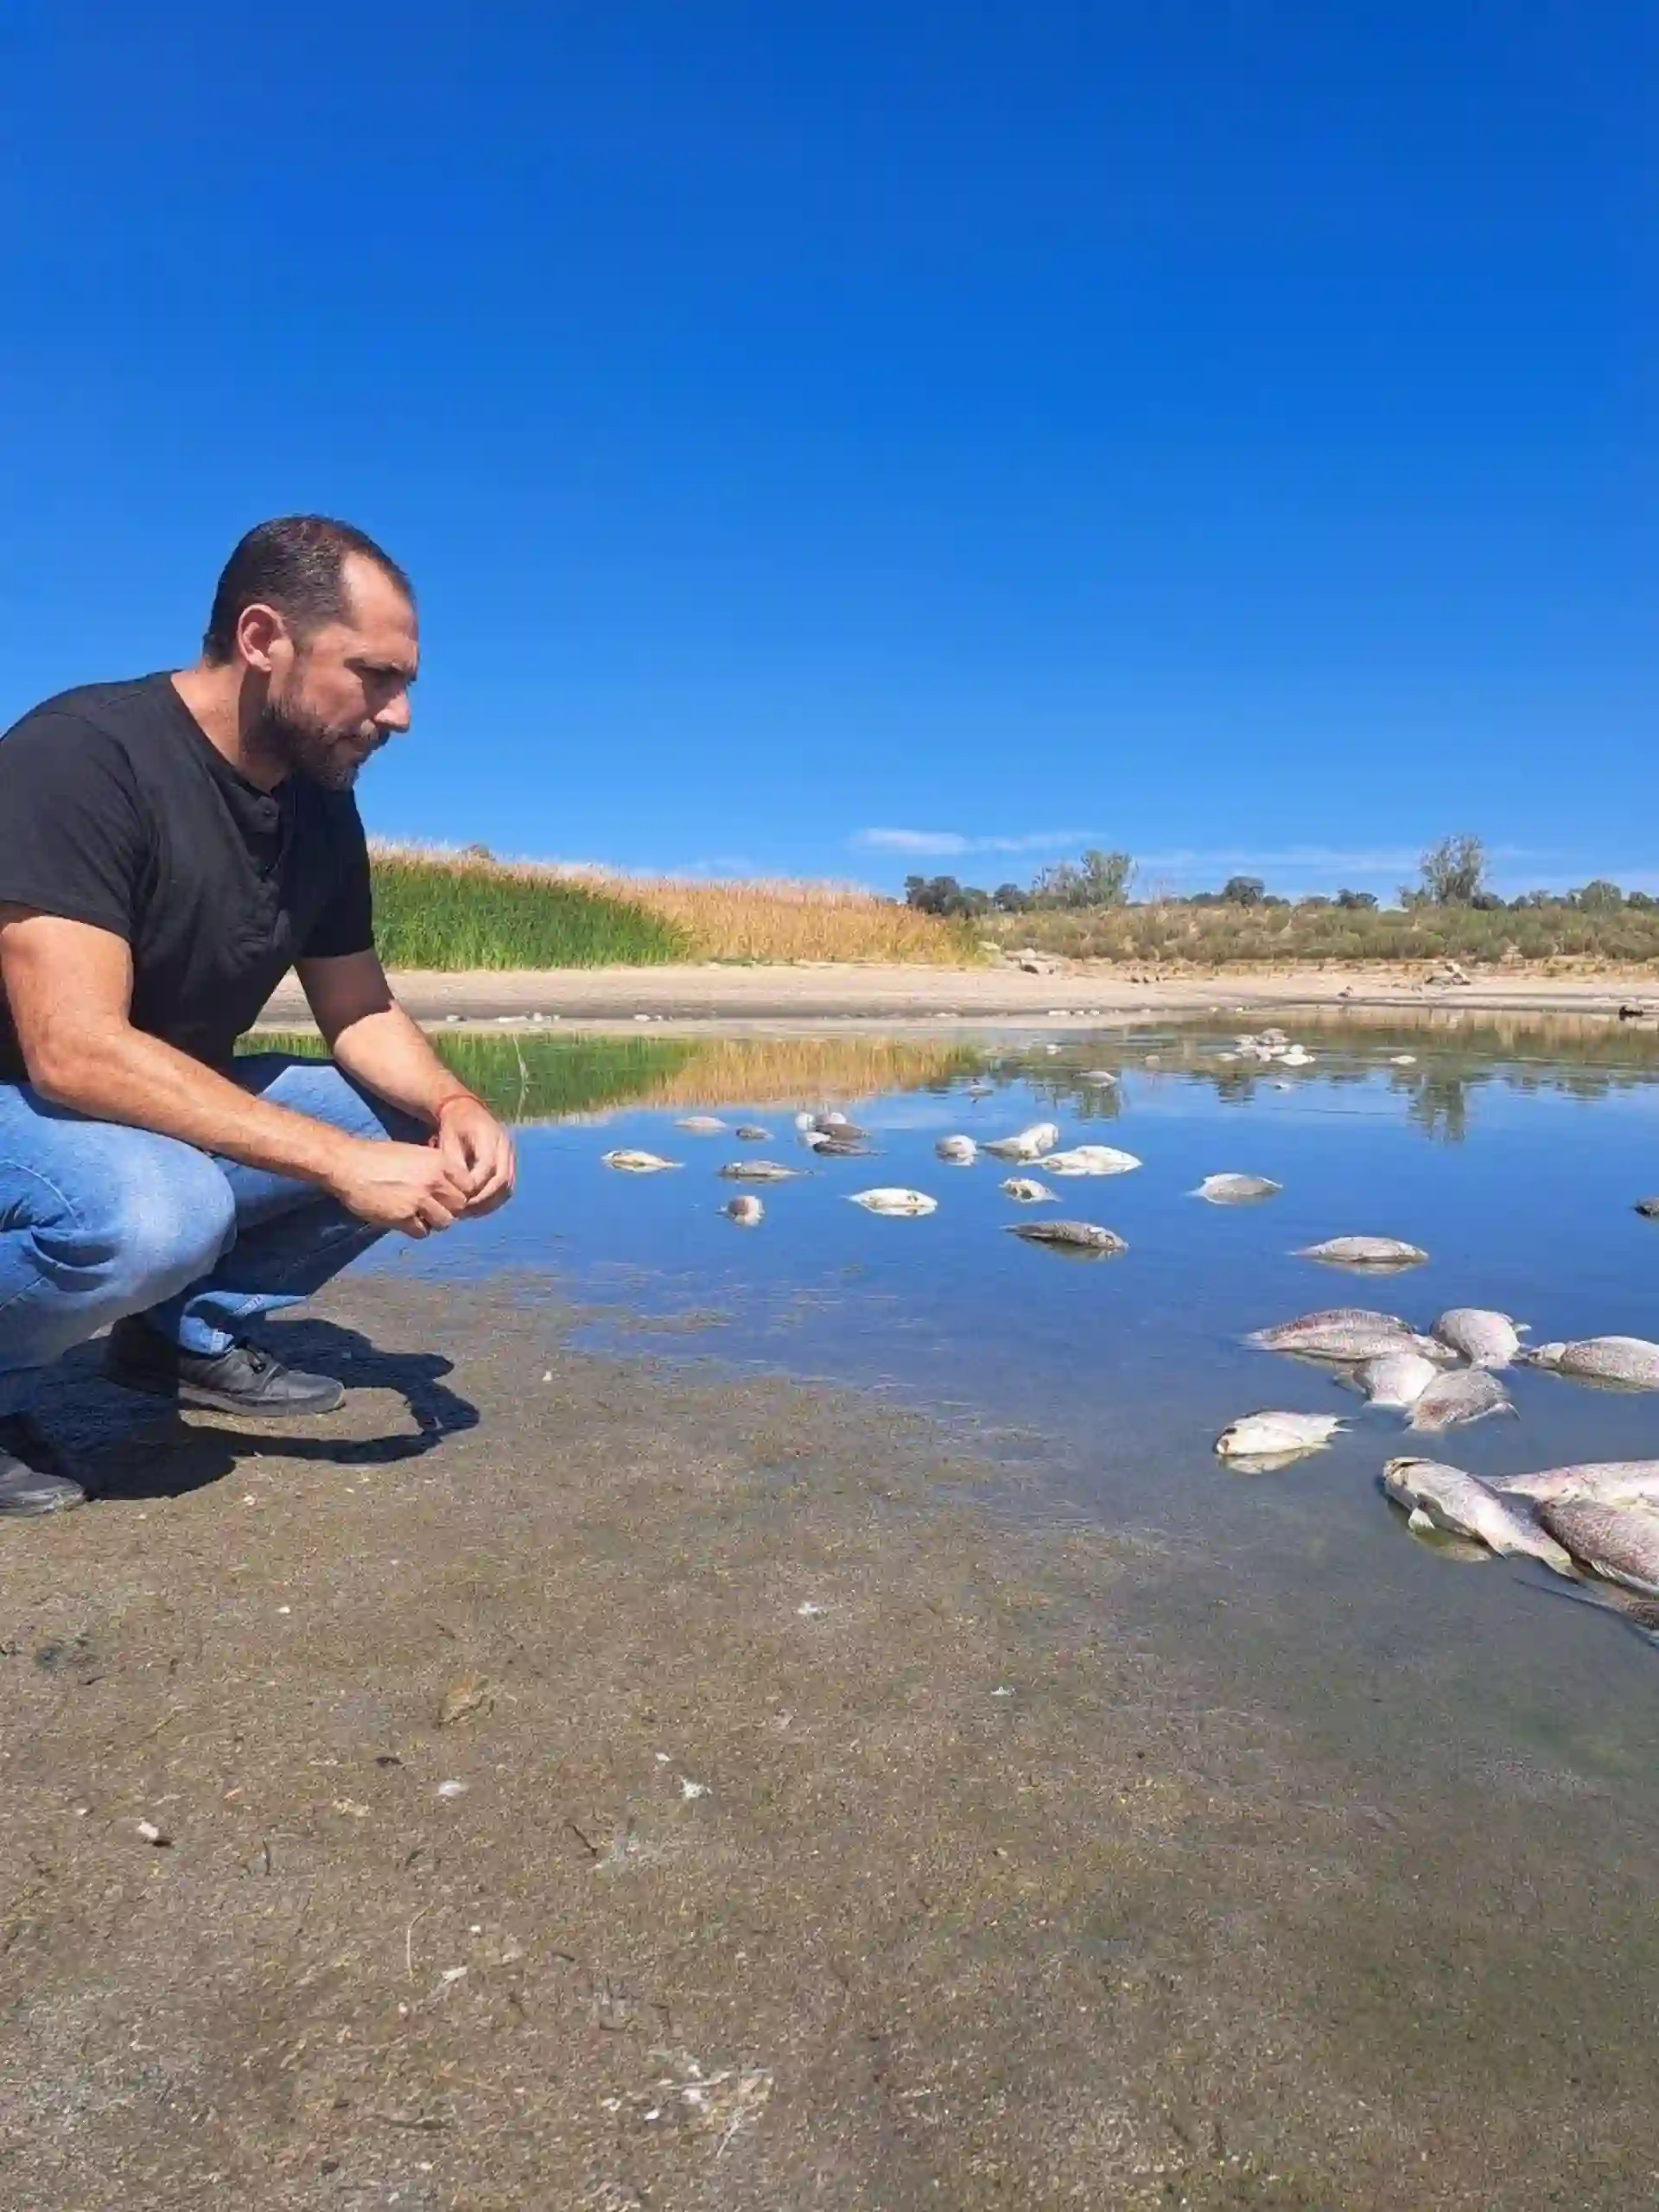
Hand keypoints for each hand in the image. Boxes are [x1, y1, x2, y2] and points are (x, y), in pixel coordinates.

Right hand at [326, 1137, 472, 1236]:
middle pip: (459, 1206)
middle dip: (449, 1209)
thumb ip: (435, 1169)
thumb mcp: (415, 1154)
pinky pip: (422, 1232)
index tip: (449, 1195)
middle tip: (433, 1207)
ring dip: (434, 1222)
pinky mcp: (403, 1217)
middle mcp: (433, 1181)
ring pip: (445, 1222)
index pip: (469, 1186)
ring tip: (419, 1214)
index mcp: (439, 1162)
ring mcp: (419, 1200)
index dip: (460, 1193)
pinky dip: (416, 1229)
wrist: (348, 1164)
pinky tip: (404, 1219)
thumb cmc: (379, 1157)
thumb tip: (451, 1188)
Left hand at [434, 1095, 515, 1216]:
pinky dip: (494, 1199)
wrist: (466, 1110)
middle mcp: (505, 1145)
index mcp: (490, 1135)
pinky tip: (479, 1207)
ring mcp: (510, 1154)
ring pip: (507, 1186)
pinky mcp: (510, 1162)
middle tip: (465, 1211)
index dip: (475, 1186)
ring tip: (472, 1212)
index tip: (459, 1198)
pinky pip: (507, 1186)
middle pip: (502, 1180)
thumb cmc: (453, 1125)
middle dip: (483, 1199)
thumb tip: (461, 1191)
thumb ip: (456, 1164)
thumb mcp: (449, 1141)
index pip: (488, 1168)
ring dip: (490, 1202)